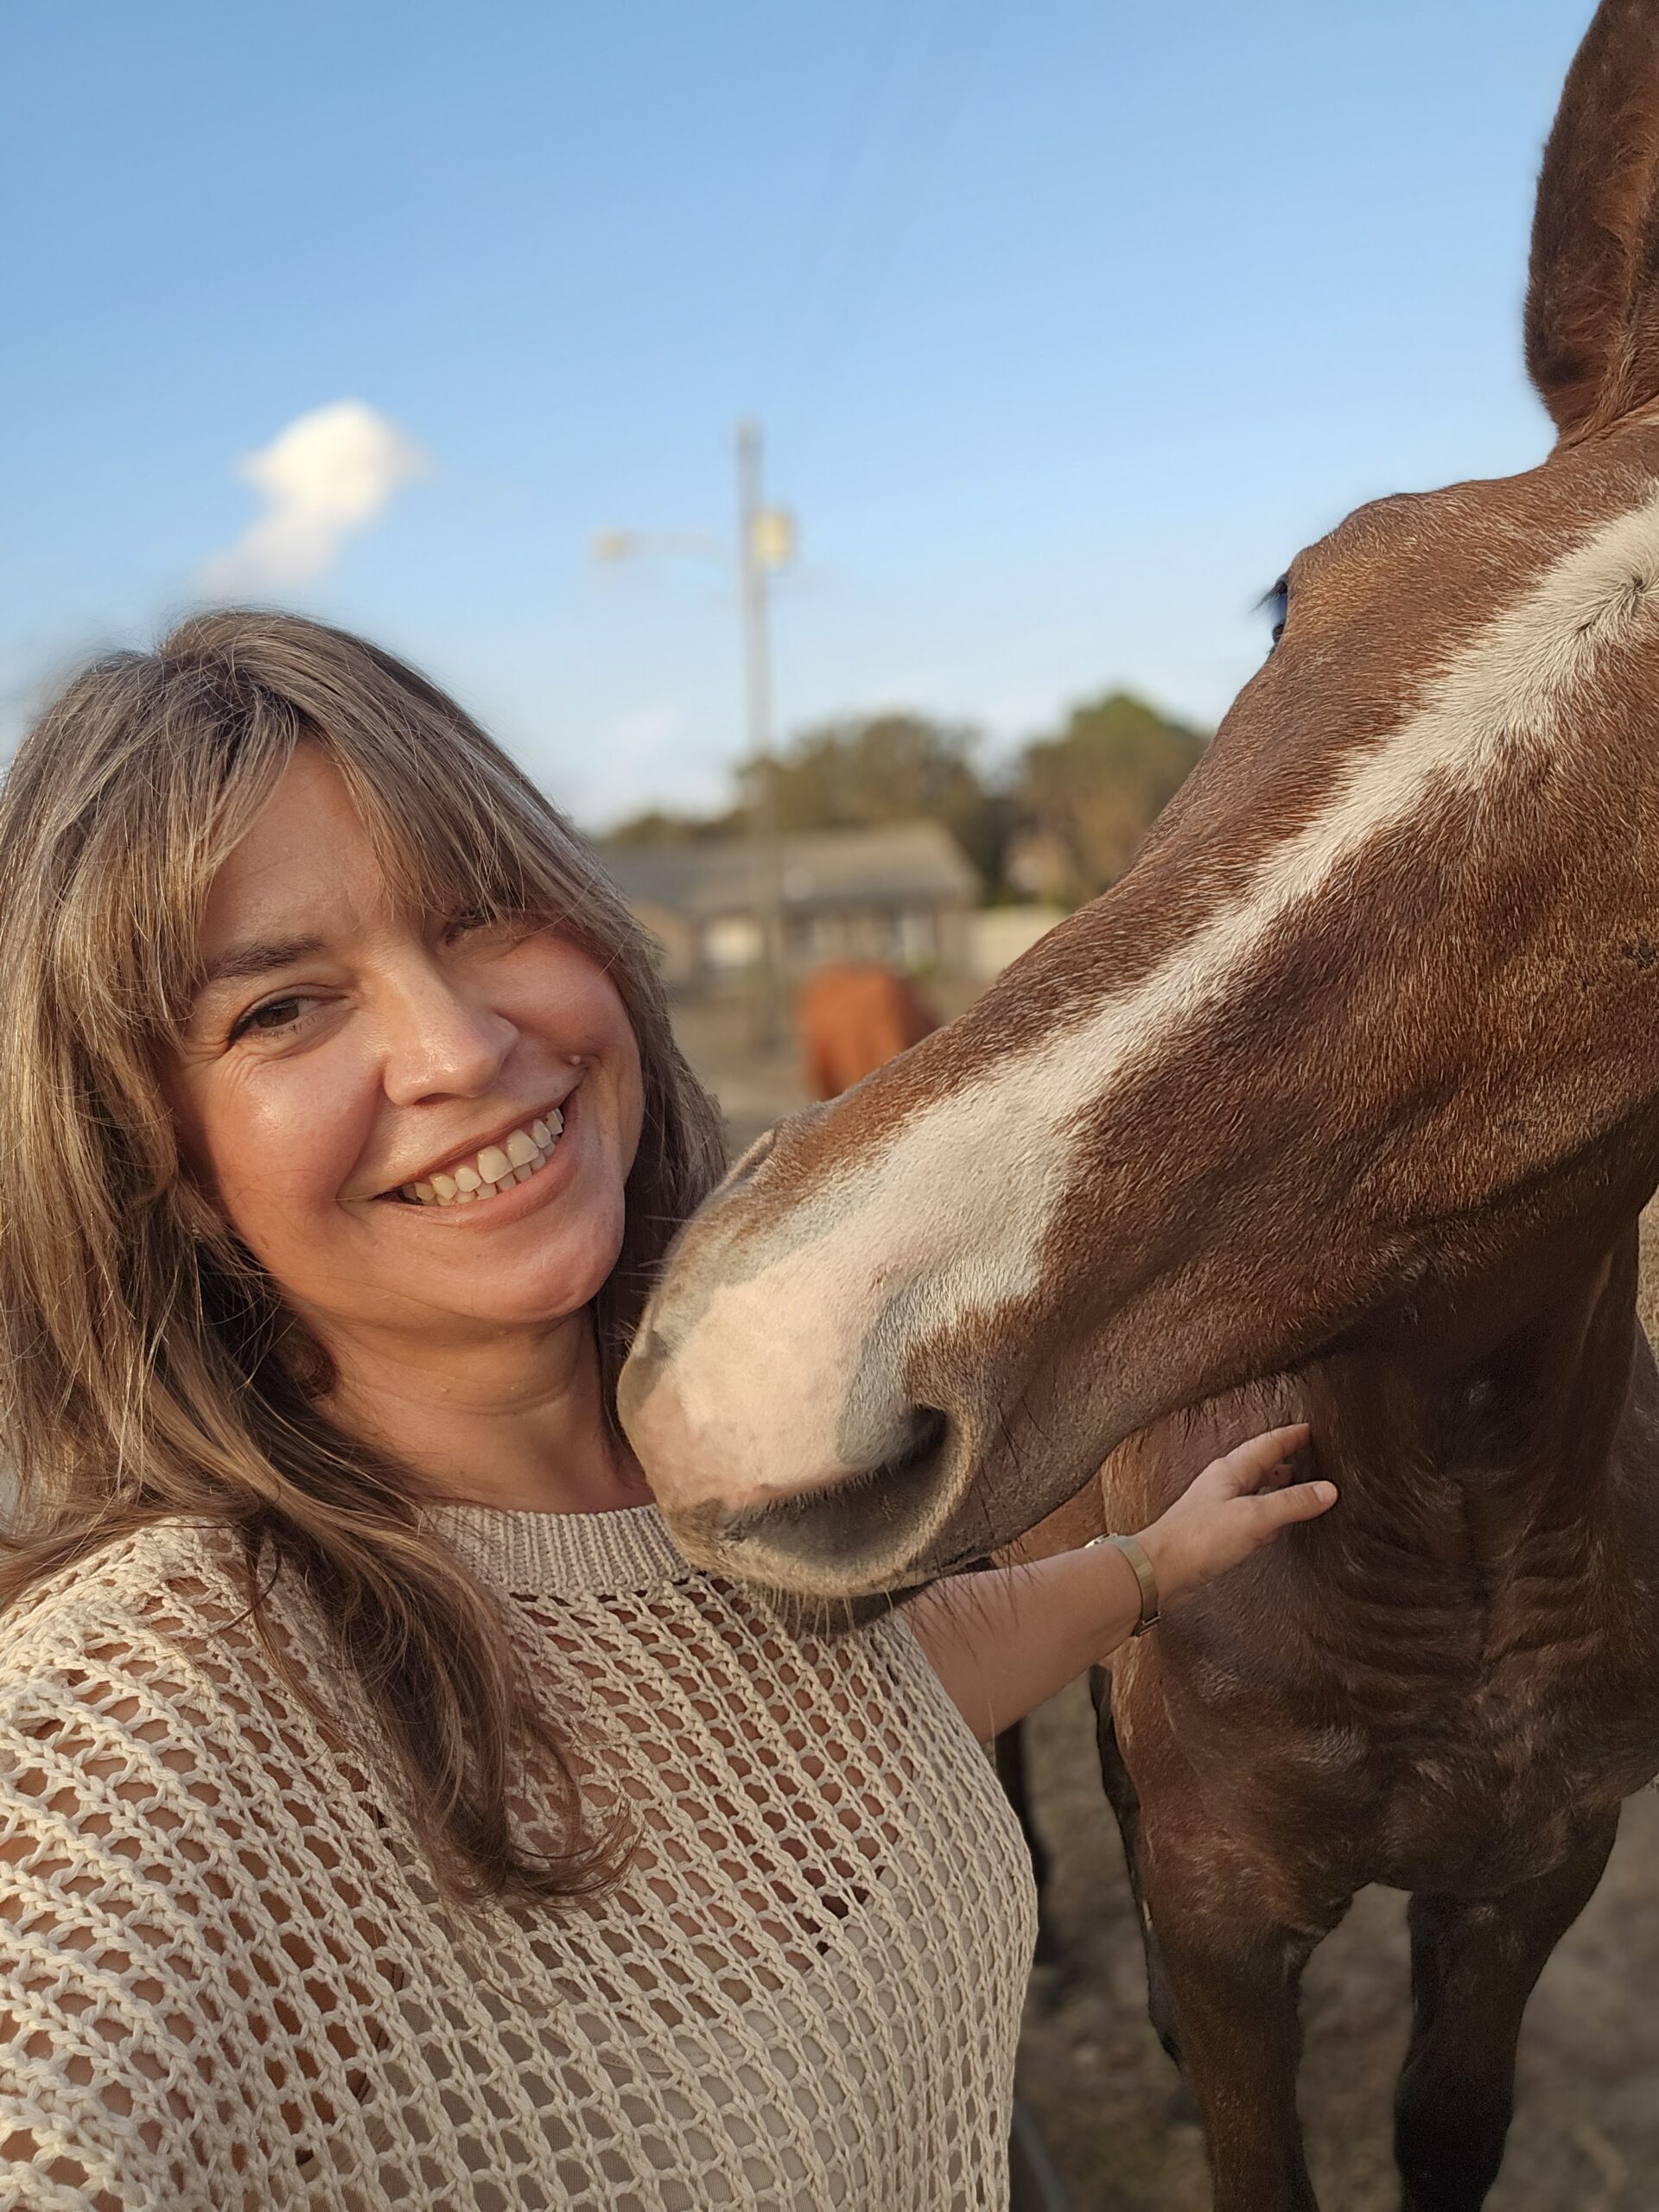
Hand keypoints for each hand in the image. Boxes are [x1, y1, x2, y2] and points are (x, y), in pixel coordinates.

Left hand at [1136, 1424, 1334, 1611]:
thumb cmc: (1197, 1538)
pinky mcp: (1217, 1531)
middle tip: (1311, 1455)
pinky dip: (1267, 1515)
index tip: (1310, 1429)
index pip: (1267, 1444)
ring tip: (1300, 1486)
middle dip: (1286, 1458)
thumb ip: (1291, 1503)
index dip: (1290, 1436)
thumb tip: (1328, 1490)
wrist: (1160, 1569)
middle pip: (1261, 1464)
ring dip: (1277, 1486)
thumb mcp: (1253, 1517)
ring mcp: (1219, 1507)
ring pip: (1255, 1489)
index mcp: (1231, 1470)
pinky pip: (1249, 1515)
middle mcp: (1224, 1484)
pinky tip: (1276, 1526)